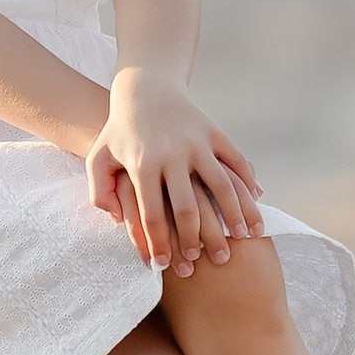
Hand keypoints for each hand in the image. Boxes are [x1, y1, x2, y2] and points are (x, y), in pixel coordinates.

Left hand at [88, 72, 265, 275]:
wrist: (145, 87)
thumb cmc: (119, 130)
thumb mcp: (98, 157)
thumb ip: (99, 192)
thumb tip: (116, 220)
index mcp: (142, 165)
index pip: (151, 215)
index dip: (159, 244)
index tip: (165, 266)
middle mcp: (171, 155)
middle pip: (188, 208)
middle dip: (198, 239)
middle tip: (208, 261)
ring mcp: (196, 142)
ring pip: (221, 186)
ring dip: (235, 215)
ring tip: (244, 239)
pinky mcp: (214, 132)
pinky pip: (235, 161)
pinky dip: (247, 184)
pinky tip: (256, 205)